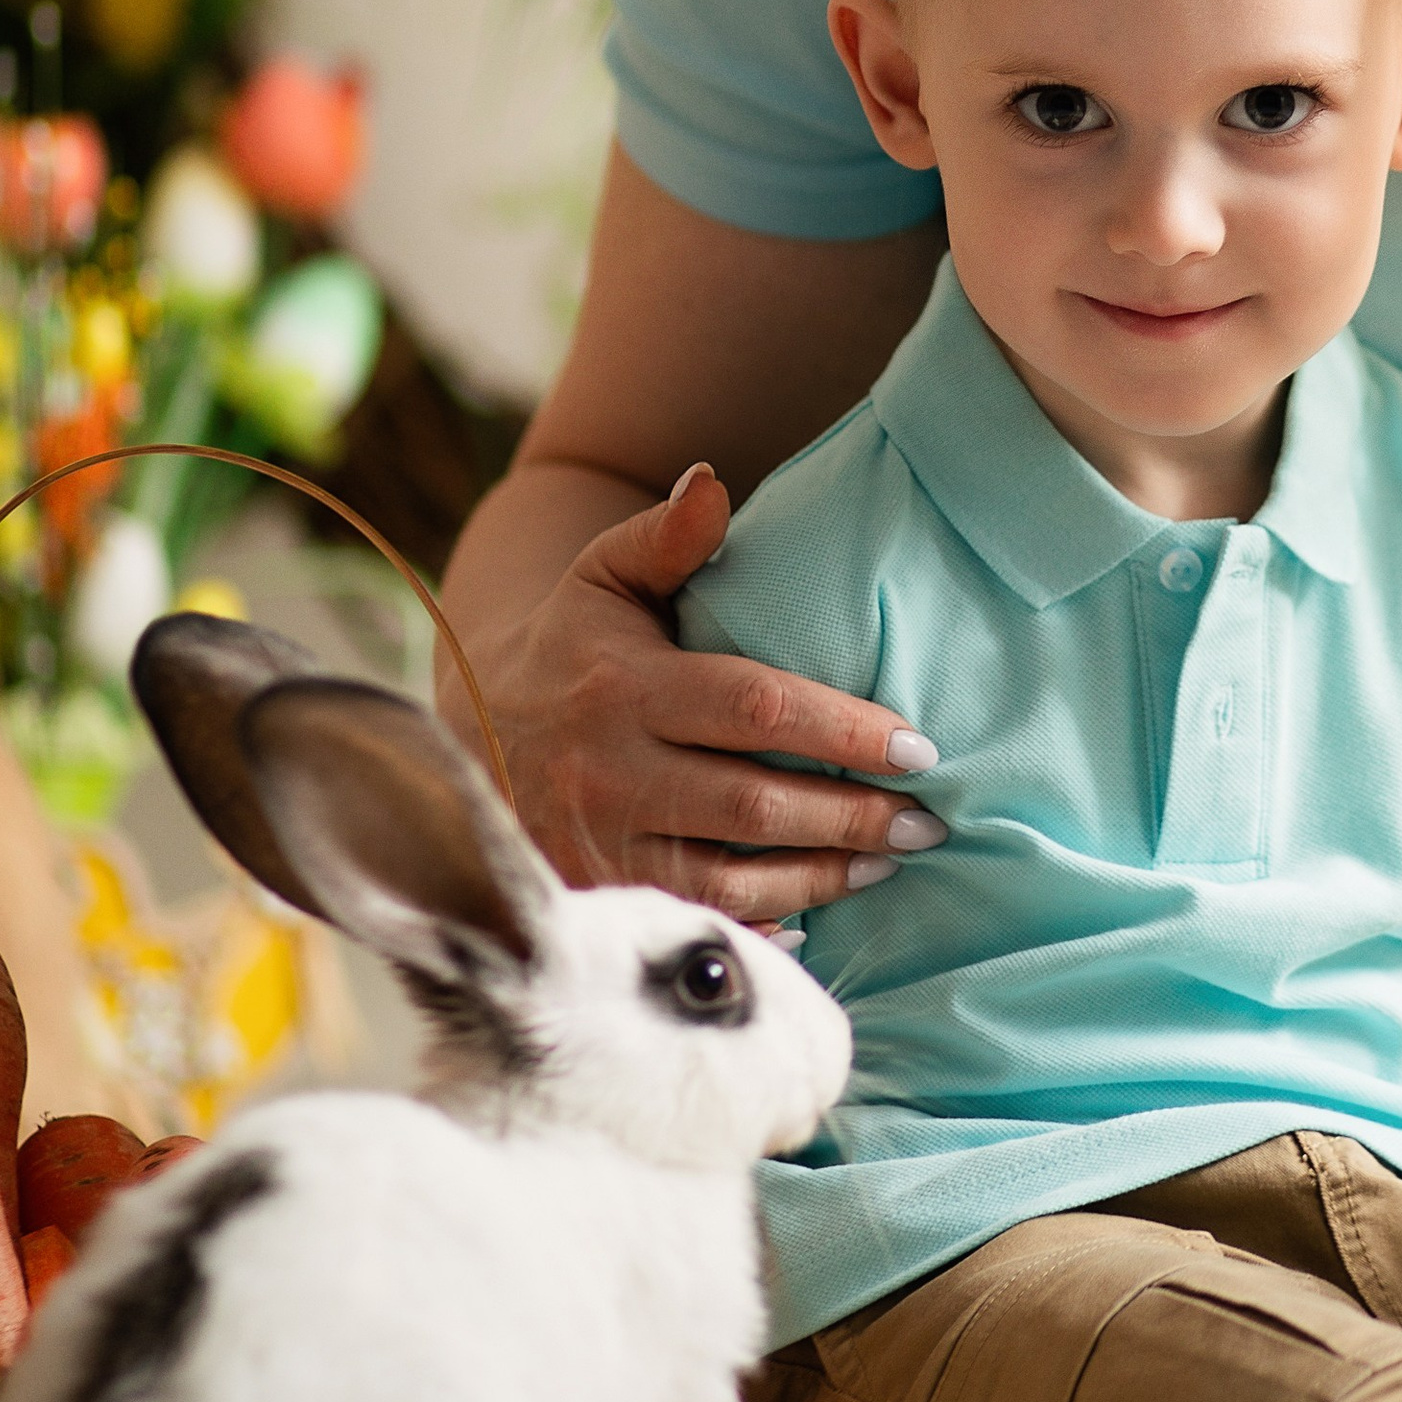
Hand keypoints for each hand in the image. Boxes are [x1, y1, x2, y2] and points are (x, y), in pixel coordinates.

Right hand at [481, 464, 944, 922]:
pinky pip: (696, 920)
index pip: (753, 710)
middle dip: (853, 814)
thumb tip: (712, 481)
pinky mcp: (602, 897)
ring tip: (893, 857)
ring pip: (732, 877)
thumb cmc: (570, 646)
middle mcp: (611, 773)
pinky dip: (766, 921)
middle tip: (928, 818)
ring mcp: (602, 846)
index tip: (917, 744)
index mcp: (624, 689)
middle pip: (754, 803)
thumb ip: (665, 535)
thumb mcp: (603, 577)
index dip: (842, 730)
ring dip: (823, 873)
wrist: (472, 738)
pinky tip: (822, 907)